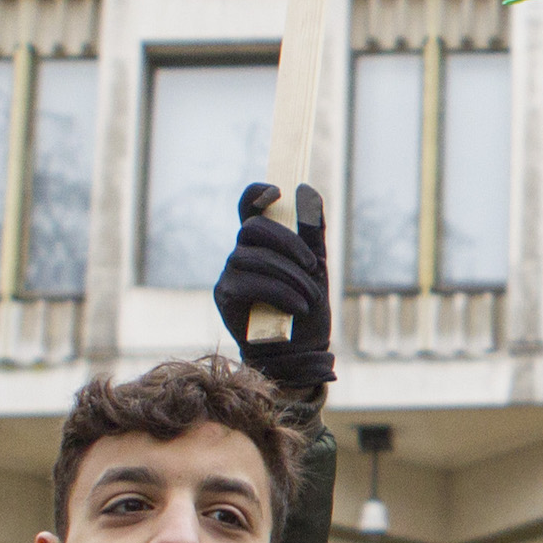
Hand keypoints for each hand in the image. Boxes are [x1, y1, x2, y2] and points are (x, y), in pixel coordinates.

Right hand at [213, 182, 333, 391]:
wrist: (301, 352)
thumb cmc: (308, 307)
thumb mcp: (318, 267)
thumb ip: (312, 231)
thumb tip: (306, 190)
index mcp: (263, 242)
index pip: (248, 207)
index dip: (256, 194)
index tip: (277, 192)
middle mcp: (241, 253)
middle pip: (252, 228)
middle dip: (287, 242)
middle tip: (312, 265)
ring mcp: (230, 273)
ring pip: (253, 257)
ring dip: (289, 275)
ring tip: (311, 298)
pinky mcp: (225, 296)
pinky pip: (248, 283)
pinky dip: (279, 292)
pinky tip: (298, 307)